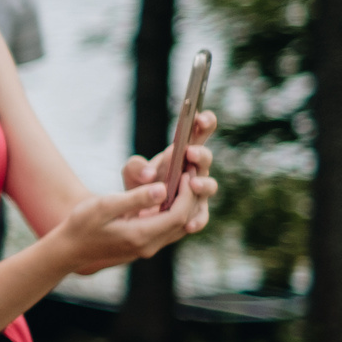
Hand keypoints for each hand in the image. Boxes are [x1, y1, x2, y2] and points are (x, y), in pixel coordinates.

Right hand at [48, 180, 208, 275]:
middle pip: (183, 221)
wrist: (70, 248)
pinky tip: (169, 195)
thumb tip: (163, 189)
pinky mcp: (145, 245)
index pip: (177, 215)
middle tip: (188, 172)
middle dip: (190, 196)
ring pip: (179, 227)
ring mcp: (148, 248)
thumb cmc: (82, 224)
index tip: (185, 172)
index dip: (186, 194)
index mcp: (140, 235)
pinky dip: (174, 211)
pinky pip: (169, 229)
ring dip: (185, 204)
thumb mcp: (104, 206)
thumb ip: (135, 198)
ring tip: (182, 181)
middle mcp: (148, 246)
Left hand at [122, 110, 219, 232]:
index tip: (200, 117)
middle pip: (206, 158)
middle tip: (190, 153)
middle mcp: (195, 170)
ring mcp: (198, 191)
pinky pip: (201, 216)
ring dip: (202, 184)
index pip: (199, 133)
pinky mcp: (195, 212)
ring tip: (191, 184)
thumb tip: (149, 176)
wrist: (135, 212)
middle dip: (200, 154)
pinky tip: (189, 224)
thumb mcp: (132, 172)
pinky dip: (197, 219)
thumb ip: (136, 167)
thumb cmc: (140, 184)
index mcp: (184, 152)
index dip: (205, 122)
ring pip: (209, 186)